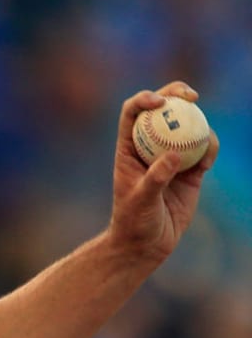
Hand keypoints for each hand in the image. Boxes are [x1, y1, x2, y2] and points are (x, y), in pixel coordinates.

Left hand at [109, 81, 218, 261]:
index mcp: (128, 148)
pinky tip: (208, 160)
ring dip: (199, 123)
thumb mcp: (140, 200)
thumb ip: (155, 178)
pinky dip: (209, 149)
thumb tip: (173, 155)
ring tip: (205, 136)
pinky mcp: (191, 171)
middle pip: (162, 110)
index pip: (132, 113)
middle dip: (175, 94)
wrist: (148, 243)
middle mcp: (149, 147)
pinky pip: (204, 150)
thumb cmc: (134, 221)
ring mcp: (171, 157)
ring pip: (187, 127)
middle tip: (191, 95)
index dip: (143, 99)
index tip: (159, 101)